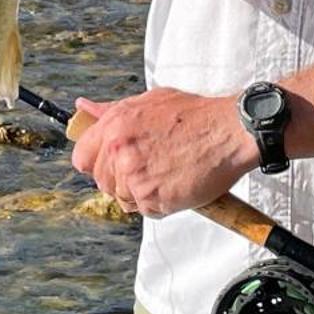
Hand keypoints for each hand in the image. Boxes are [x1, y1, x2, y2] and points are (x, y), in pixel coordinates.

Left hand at [69, 89, 257, 216]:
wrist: (231, 130)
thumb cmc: (196, 115)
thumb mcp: (149, 102)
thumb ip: (112, 110)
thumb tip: (84, 109)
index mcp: (115, 125)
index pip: (82, 157)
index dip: (97, 162)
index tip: (111, 163)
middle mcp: (120, 151)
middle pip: (102, 182)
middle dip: (122, 179)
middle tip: (151, 167)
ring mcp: (135, 177)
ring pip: (123, 199)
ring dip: (142, 193)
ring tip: (167, 174)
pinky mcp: (154, 199)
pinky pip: (146, 211)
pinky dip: (161, 203)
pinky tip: (176, 184)